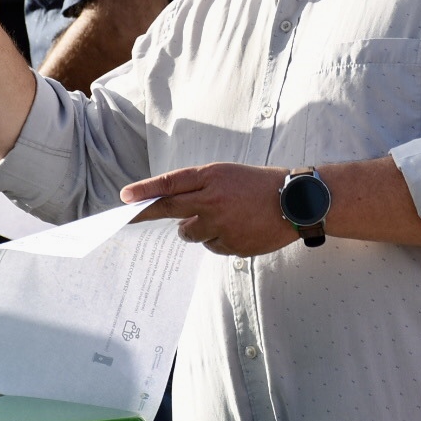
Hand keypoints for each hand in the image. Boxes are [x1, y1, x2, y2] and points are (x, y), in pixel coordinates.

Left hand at [122, 163, 297, 256]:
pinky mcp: (232, 245)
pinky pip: (212, 246)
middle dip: (146, 213)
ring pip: (190, 233)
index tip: (124, 197)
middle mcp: (213, 200)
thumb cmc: (259, 185)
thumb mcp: (227, 175)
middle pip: (170, 210)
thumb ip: (200, 189)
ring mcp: (222, 225)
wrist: (296, 202)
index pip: (170, 184)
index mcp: (212, 177)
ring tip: (224, 217)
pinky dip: (219, 239)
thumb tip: (174, 213)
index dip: (145, 191)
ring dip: (196, 228)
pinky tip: (239, 228)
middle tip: (128, 216)